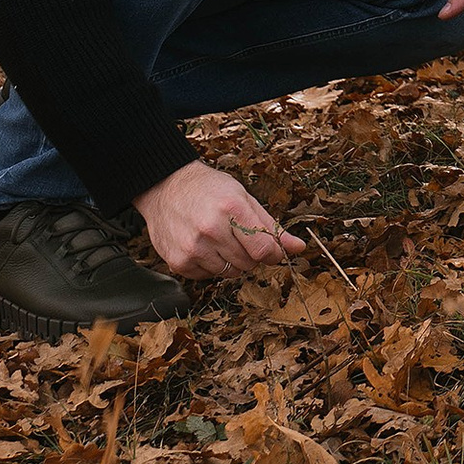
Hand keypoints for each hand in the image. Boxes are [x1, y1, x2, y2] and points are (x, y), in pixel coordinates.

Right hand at [139, 158, 304, 278]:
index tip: (270, 249)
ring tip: (219, 239)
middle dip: (250, 254)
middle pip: (249, 263)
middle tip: (237, 236)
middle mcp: (211, 229)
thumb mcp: (243, 198)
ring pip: (230, 273)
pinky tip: (203, 246)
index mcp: (232, 208)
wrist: (165, 187)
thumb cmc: (208, 190)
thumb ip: (271, 226)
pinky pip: (208, 277)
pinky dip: (210, 266)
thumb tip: (299, 248)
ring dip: (230, 261)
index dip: (272, 253)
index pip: (264, 248)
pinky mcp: (179, 262)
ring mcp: (193, 247)